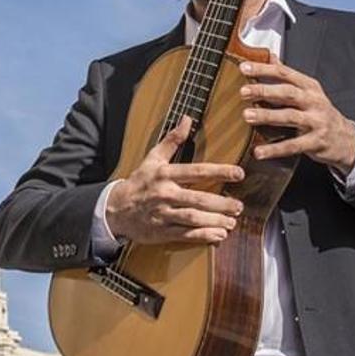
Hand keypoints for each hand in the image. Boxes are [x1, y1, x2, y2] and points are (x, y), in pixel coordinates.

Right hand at [106, 116, 245, 244]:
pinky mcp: (162, 232)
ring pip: (193, 218)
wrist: (115, 209)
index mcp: (164, 174)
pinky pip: (185, 235)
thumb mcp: (152, 159)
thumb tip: (187, 119)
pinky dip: (203, 236)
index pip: (195, 172)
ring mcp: (163, 214)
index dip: (218, 172)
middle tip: (239, 205)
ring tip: (232, 221)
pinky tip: (218, 235)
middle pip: (197, 199)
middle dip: (221, 203)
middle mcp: (164, 194)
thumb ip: (172, 140)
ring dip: (215, 221)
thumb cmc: (139, 182)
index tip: (238, 173)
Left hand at [239, 59, 354, 172]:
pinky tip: (259, 151)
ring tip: (247, 116)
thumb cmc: (319, 112)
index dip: (264, 69)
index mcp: (309, 87)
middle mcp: (314, 101)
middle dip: (264, 91)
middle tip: (243, 92)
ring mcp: (316, 122)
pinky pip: (293, 146)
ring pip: (290, 117)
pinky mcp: (316, 142)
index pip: (285, 73)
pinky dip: (275, 149)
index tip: (244, 67)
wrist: (345, 139)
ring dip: (267, 116)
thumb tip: (270, 56)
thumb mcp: (307, 91)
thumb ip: (287, 76)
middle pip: (288, 93)